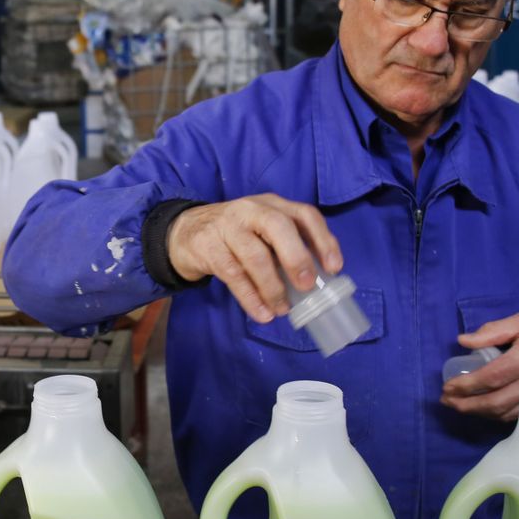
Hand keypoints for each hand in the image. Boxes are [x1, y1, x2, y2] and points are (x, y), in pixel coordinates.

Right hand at [166, 194, 342, 323]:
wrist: (184, 232)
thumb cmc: (235, 236)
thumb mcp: (262, 232)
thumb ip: (286, 248)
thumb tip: (317, 282)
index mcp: (272, 205)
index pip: (304, 215)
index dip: (323, 240)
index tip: (334, 268)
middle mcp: (251, 209)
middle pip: (278, 227)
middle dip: (297, 258)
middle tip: (307, 286)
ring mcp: (228, 226)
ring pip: (255, 255)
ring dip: (272, 287)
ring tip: (281, 309)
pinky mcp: (209, 246)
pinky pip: (233, 275)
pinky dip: (250, 297)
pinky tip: (261, 313)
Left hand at [440, 304, 518, 421]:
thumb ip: (491, 331)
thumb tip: (462, 341)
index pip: (491, 377)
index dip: (466, 385)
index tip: (447, 387)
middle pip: (495, 402)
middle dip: (467, 405)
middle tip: (446, 400)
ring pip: (504, 412)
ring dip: (478, 412)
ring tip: (457, 405)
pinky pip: (516, 414)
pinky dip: (495, 414)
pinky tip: (480, 408)